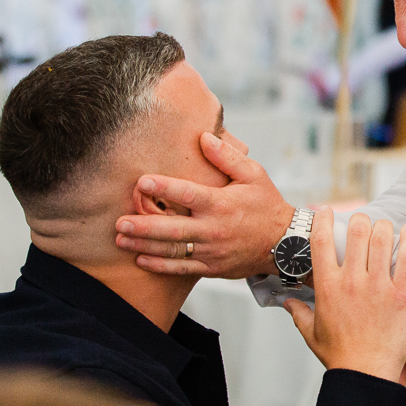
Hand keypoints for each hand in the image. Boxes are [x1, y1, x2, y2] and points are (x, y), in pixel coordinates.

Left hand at [116, 133, 292, 278]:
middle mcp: (214, 229)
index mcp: (221, 204)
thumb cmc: (267, 204)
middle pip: (173, 230)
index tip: (142, 182)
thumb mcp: (254, 174)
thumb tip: (204, 137)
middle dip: (144, 226)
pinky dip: (160, 266)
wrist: (285, 244)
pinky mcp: (212, 268)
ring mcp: (212, 252)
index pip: (188, 194)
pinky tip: (140, 259)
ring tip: (121, 239)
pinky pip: (182, 269)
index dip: (164, 188)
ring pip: (172, 251)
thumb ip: (227, 157)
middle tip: (119, 222)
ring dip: (144, 246)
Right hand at [281, 210, 405, 384]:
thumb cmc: (340, 356)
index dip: (324, 219)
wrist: (367, 375)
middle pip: (356, 232)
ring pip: (382, 238)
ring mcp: (379, 287)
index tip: (328, 211)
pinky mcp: (403, 295)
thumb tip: (287, 302)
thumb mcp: (312, 333)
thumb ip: (299, 313)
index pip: (322, 241)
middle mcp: (352, 282)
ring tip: (386, 227)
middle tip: (363, 222)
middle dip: (360, 220)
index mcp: (328, 287)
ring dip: (384, 226)